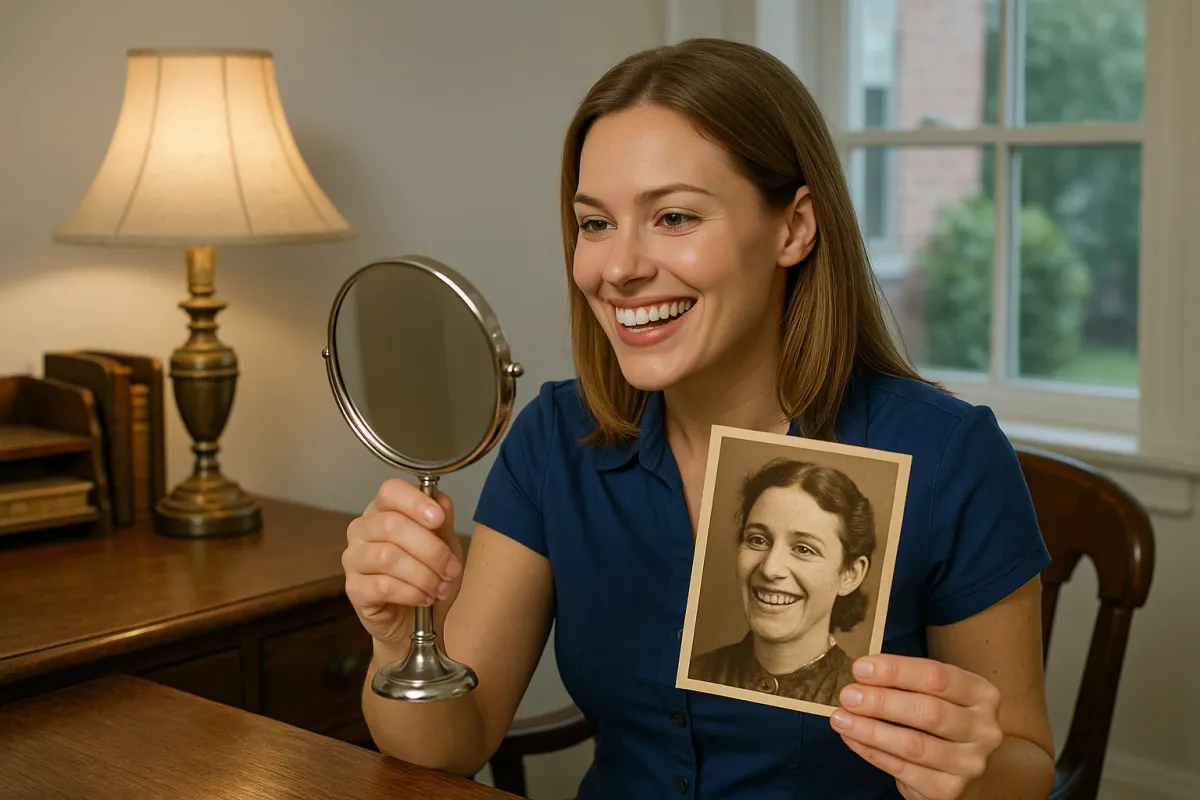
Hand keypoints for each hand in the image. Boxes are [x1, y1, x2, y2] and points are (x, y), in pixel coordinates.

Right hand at [342, 478, 464, 647]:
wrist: (416, 620)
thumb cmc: (428, 574)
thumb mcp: (445, 543)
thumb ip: (442, 520)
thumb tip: (440, 501)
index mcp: (383, 510)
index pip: (390, 491)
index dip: (415, 502)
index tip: (438, 519)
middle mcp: (362, 529)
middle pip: (392, 525)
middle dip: (431, 550)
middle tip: (451, 569)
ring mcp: (353, 558)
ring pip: (388, 557)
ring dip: (423, 575)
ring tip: (439, 587)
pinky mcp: (353, 588)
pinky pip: (382, 586)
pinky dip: (411, 593)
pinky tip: (424, 598)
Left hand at [830, 654, 1003, 799]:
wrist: (961, 764)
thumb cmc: (941, 718)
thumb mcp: (936, 692)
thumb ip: (906, 681)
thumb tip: (861, 673)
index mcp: (981, 694)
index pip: (937, 676)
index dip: (896, 671)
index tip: (860, 668)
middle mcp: (983, 729)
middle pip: (928, 712)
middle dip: (881, 702)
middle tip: (848, 695)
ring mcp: (969, 763)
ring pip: (913, 745)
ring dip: (871, 730)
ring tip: (841, 718)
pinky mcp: (948, 790)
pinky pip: (902, 769)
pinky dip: (872, 752)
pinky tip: (852, 738)